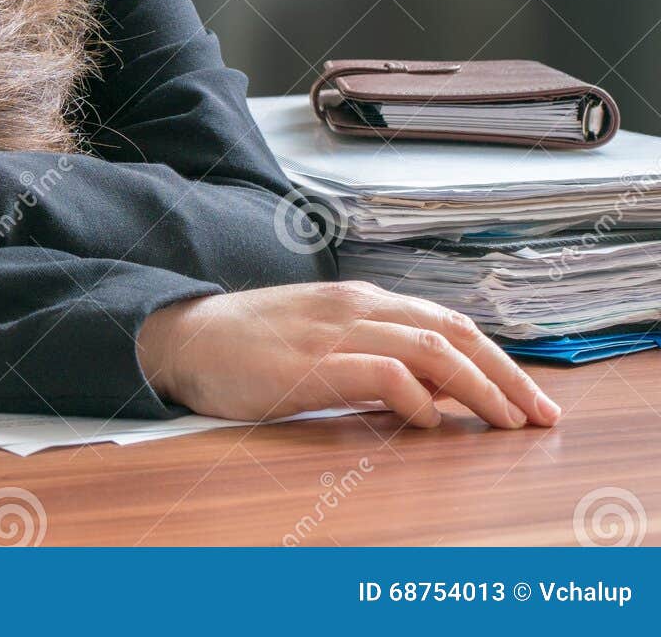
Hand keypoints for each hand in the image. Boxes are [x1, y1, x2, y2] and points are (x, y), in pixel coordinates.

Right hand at [137, 281, 561, 429]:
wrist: (183, 336)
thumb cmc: (248, 346)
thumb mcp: (320, 342)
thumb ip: (374, 358)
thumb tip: (433, 393)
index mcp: (362, 301)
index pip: (450, 323)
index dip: (499, 360)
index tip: (530, 398)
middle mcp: (356, 308)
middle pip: (454, 333)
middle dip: (507, 375)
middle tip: (539, 415)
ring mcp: (334, 333)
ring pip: (431, 350)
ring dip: (479, 388)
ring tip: (504, 421)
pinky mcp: (310, 364)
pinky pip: (383, 373)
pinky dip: (418, 396)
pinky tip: (430, 419)